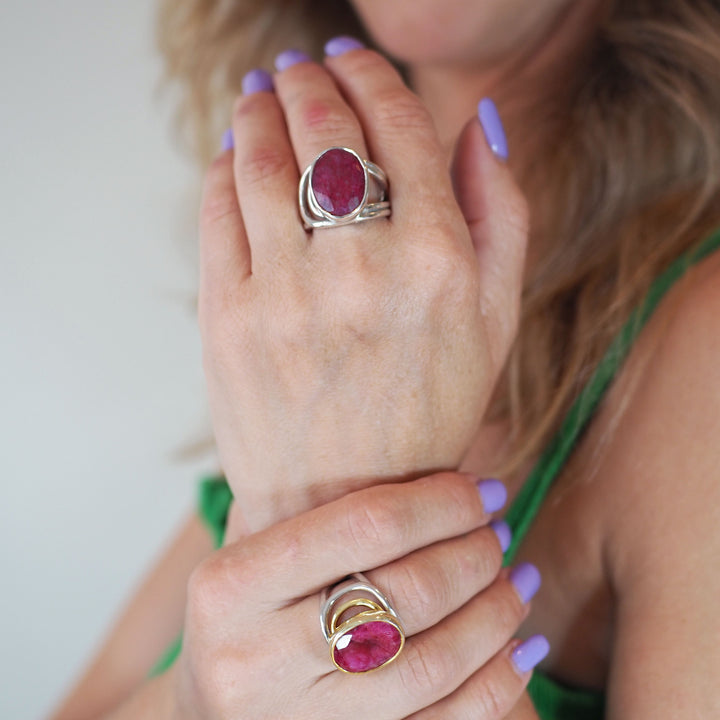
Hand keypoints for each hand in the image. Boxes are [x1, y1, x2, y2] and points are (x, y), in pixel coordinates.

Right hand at [171, 473, 536, 719]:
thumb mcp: (245, 550)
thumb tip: (419, 458)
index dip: (442, 502)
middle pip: (410, 593)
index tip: (484, 489)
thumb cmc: (240, 616)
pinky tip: (523, 646)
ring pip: (435, 662)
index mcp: (231, 586)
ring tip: (519, 578)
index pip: (366, 524)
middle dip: (476, 553)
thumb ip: (304, 506)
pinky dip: (500, 682)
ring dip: (497, 612)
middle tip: (500, 530)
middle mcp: (258, 658)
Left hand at [198, 46, 528, 529]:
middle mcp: (362, 270)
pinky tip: (231, 153)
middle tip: (302, 65)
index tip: (355, 58)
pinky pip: (217, 211)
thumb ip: (503, 213)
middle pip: (323, 128)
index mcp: (439, 262)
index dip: (372, 76)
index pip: (398, 126)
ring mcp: (286, 294)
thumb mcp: (497, 320)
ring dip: (257, 108)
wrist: (347, 503)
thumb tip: (480, 120)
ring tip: (261, 92)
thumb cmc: (429, 410)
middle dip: (310, 78)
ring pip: (258, 157)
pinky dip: (221, 167)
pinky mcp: (229, 319)